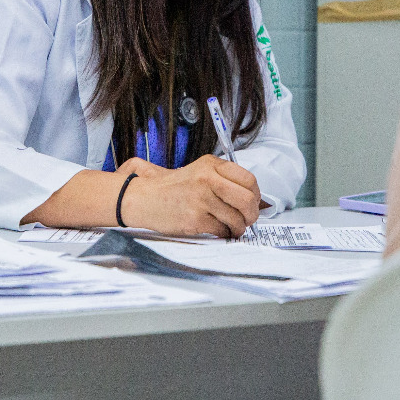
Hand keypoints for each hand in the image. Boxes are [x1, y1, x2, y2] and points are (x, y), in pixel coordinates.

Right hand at [117, 155, 261, 237]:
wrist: (144, 198)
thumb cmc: (173, 188)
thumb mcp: (199, 171)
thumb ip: (223, 179)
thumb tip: (251, 197)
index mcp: (211, 165)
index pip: (248, 179)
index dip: (256, 195)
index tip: (253, 202)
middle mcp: (207, 179)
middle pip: (247, 200)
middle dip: (252, 214)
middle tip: (248, 219)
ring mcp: (201, 199)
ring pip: (236, 219)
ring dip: (238, 228)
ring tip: (232, 228)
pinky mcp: (195, 219)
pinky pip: (221, 230)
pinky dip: (224, 234)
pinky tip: (218, 230)